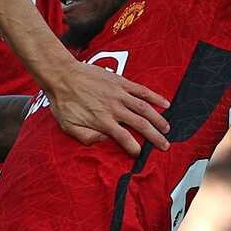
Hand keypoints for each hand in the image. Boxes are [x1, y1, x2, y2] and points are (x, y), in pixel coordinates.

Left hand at [46, 59, 169, 156]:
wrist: (62, 75)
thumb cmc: (64, 101)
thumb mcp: (68, 126)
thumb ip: (86, 137)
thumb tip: (103, 140)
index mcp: (102, 121)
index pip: (124, 138)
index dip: (134, 148)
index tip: (140, 154)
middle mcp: (114, 108)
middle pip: (140, 125)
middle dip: (154, 137)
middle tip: (164, 146)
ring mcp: (119, 94)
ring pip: (145, 108)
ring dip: (158, 119)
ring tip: (167, 129)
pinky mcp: (121, 82)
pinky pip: (142, 90)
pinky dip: (155, 97)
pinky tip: (165, 103)